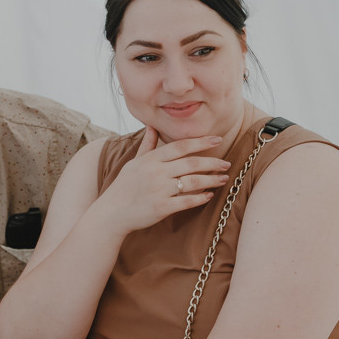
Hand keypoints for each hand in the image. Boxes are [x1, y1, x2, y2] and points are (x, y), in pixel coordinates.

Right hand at [91, 127, 231, 236]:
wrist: (111, 212)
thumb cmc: (123, 186)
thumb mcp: (134, 163)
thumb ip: (147, 145)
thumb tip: (151, 126)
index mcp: (151, 159)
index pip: (180, 146)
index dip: (201, 142)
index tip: (217, 139)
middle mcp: (156, 172)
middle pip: (191, 163)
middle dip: (212, 162)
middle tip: (226, 163)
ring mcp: (159, 190)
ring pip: (192, 182)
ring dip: (211, 180)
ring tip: (223, 179)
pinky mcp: (161, 208)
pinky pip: (186, 201)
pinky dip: (200, 198)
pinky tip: (209, 195)